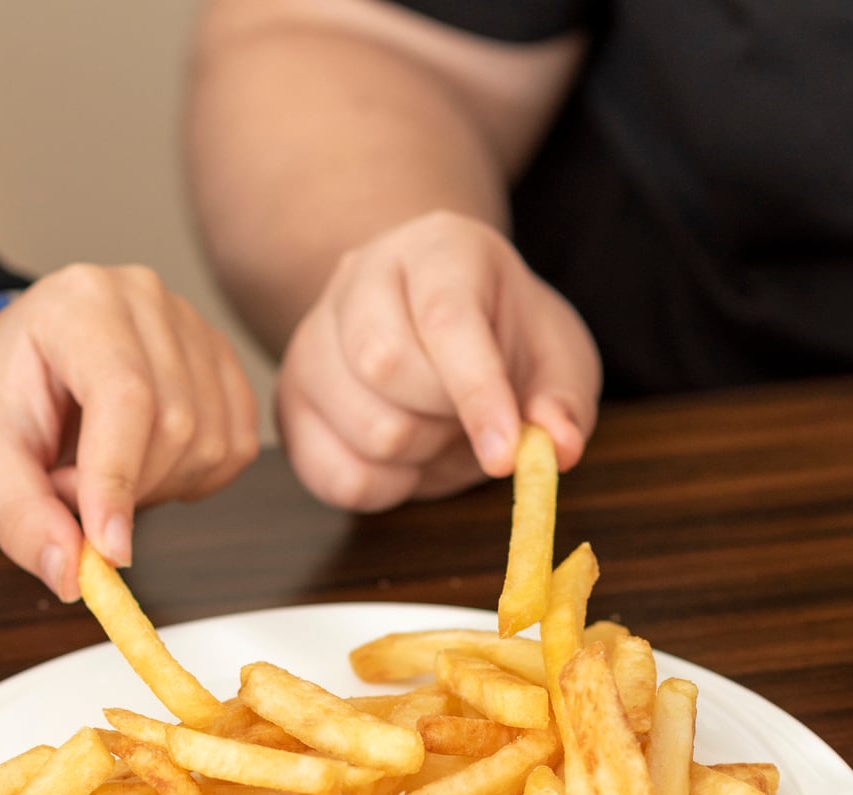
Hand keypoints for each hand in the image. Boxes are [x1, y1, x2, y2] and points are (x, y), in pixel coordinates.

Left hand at [0, 264, 259, 599]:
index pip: (127, 395)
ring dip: (155, 488)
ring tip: (93, 473)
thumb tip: (72, 575)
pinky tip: (140, 470)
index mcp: (78, 302)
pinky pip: (235, 444)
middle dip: (124, 490)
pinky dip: (192, 480)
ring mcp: (190, 325)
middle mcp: (145, 298)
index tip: (107, 551)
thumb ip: (21, 519)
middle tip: (64, 492)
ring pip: (212, 441)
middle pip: (177, 424)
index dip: (121, 480)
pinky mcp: (217, 361)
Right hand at [276, 211, 599, 510]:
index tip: (506, 454)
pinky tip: (406, 458)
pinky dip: (386, 488)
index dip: (478, 392)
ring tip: (438, 429)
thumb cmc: (500, 337)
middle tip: (468, 415)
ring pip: (365, 429)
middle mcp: (357, 280)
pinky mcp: (289, 404)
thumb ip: (563, 399)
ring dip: (421, 454)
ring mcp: (311, 341)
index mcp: (435, 249)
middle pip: (386, 367)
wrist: (436, 334)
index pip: (445, 317)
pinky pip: (334, 477)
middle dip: (446, 418)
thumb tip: (557, 448)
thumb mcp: (553, 355)